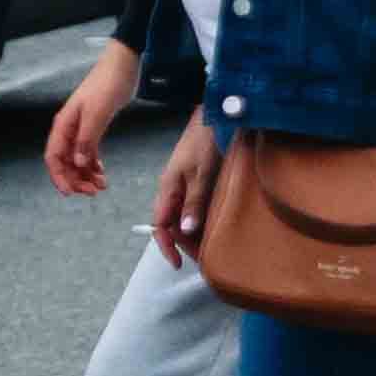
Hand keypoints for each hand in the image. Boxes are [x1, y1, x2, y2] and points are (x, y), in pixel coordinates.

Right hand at [43, 40, 141, 202]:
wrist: (122, 66)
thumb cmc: (107, 85)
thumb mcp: (97, 113)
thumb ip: (87, 139)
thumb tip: (78, 163)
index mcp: (64, 124)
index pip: (54, 156)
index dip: (59, 176)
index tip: (70, 193)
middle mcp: (69, 128)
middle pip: (65, 161)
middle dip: (75, 179)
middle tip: (93, 192)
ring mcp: (80, 128)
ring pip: (77, 159)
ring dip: (86, 175)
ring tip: (101, 186)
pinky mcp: (93, 127)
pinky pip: (88, 153)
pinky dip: (93, 165)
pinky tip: (102, 174)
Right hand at [148, 115, 222, 262]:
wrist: (214, 113)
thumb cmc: (206, 140)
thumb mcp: (202, 173)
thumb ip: (193, 202)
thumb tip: (184, 231)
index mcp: (168, 188)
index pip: (159, 224)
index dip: (166, 245)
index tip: (179, 262)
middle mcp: (173, 188)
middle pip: (171, 223)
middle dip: (184, 243)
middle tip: (205, 257)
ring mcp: (185, 183)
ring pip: (184, 215)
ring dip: (194, 231)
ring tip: (212, 245)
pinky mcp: (197, 178)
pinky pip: (194, 205)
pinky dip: (202, 218)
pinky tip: (216, 222)